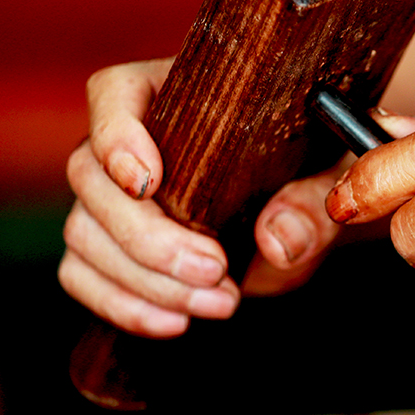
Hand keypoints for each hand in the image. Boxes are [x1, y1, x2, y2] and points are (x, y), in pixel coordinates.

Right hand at [58, 59, 357, 335]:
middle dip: (149, 236)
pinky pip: (82, 275)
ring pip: (85, 232)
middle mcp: (129, 141)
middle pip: (90, 175)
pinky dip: (123, 305)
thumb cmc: (316, 166)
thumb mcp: (332, 176)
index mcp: (175, 95)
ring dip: (146, 280)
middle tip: (216, 270)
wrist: (306, 205)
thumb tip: (277, 241)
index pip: (115, 94)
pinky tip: (177, 321)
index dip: (117, 135)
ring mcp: (110, 196)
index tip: (147, 180)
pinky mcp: (108, 247)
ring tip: (222, 302)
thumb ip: (312, 201)